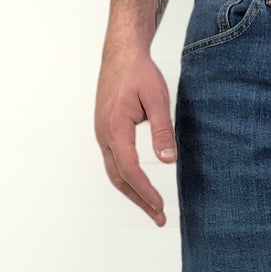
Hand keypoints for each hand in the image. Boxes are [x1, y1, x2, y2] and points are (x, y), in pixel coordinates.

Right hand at [94, 40, 175, 225]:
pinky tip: (141, 186)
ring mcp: (102, 134)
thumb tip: (168, 160)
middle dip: (139, 200)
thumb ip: (163, 130)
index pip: (130, 170)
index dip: (146, 191)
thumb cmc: (140, 73)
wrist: (121, 53)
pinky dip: (127, 179)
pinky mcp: (105, 131)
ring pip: (115, 172)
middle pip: (119, 179)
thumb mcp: (158, 99)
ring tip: (152, 208)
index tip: (161, 206)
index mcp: (115, 127)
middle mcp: (104, 134)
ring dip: (133, 192)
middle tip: (159, 218)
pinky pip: (114, 162)